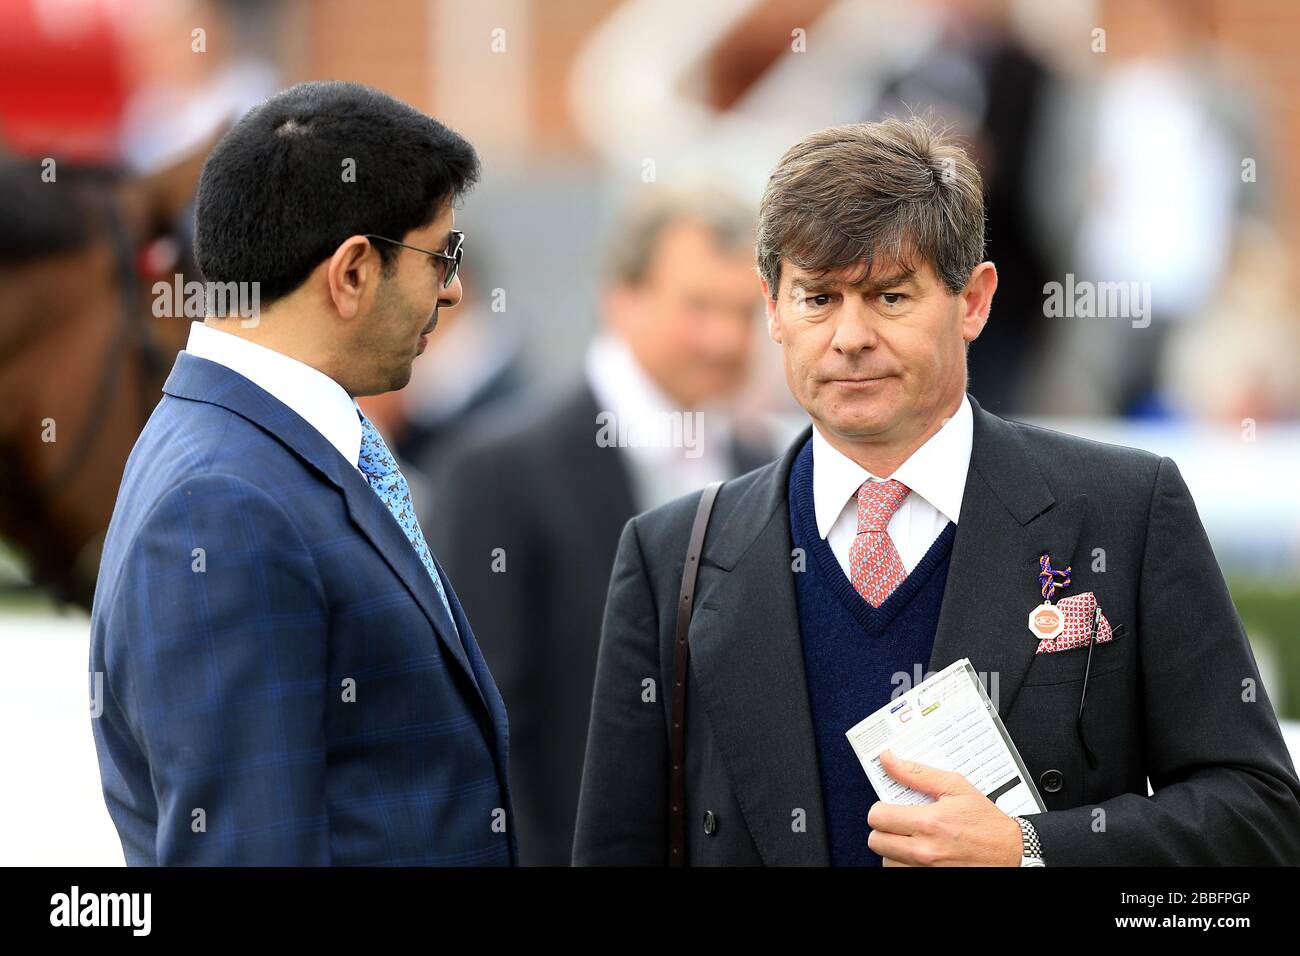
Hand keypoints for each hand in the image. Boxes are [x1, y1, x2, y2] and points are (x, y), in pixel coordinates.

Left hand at [867, 750, 1022, 865]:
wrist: (1011, 852)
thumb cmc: (985, 821)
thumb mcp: (955, 786)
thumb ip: (917, 773)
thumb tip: (888, 760)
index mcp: (929, 822)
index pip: (877, 816)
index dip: (881, 809)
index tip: (889, 808)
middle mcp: (925, 850)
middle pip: (876, 841)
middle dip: (884, 829)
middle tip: (899, 823)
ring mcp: (928, 870)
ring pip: (886, 860)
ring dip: (893, 849)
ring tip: (911, 839)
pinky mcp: (931, 880)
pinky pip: (901, 873)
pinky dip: (904, 864)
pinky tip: (917, 853)